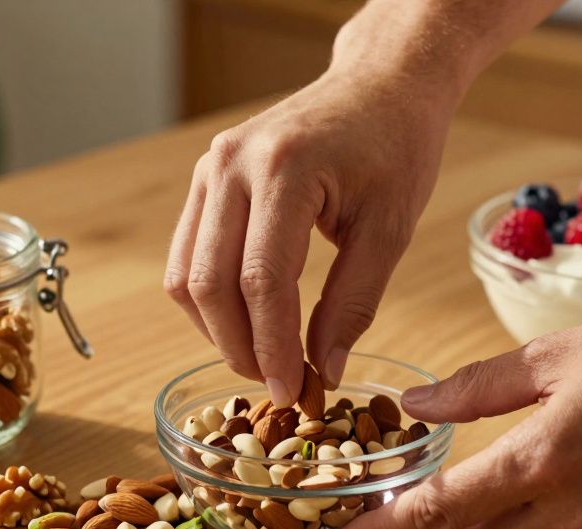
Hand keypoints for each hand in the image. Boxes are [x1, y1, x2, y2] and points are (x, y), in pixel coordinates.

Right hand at [163, 66, 452, 402]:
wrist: (379, 86)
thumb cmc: (395, 149)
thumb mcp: (390, 229)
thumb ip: (353, 303)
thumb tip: (323, 371)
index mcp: (285, 168)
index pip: (261, 279)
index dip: (272, 345)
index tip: (291, 390)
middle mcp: (232, 165)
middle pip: (210, 283)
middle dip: (240, 347)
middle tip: (277, 385)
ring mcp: (209, 169)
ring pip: (185, 276)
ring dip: (217, 330)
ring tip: (262, 358)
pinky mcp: (204, 179)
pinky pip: (186, 257)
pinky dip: (209, 301)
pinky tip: (247, 323)